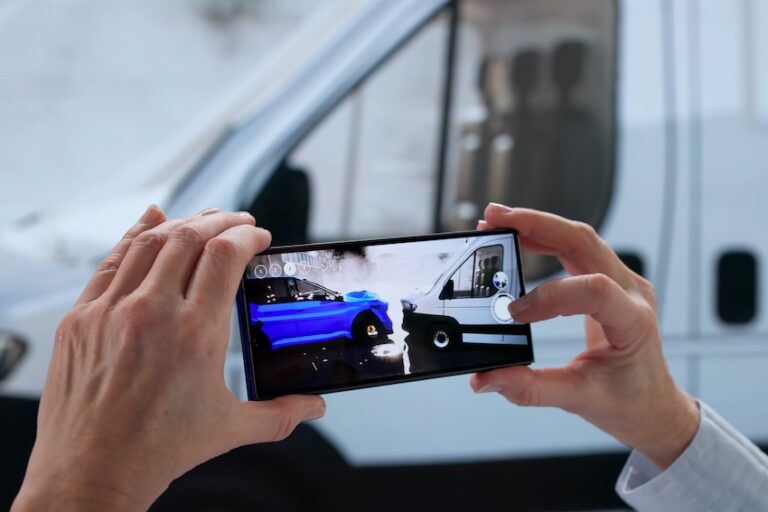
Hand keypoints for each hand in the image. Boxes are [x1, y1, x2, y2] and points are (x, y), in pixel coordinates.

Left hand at [12, 206, 324, 511]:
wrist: (91, 472)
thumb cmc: (158, 450)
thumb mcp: (230, 428)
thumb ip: (281, 413)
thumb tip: (315, 407)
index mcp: (196, 334)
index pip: (225, 256)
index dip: (246, 236)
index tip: (258, 237)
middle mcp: (153, 313)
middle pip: (190, 238)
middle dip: (221, 222)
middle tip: (238, 221)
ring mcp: (111, 311)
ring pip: (150, 242)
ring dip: (182, 223)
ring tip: (203, 220)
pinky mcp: (81, 318)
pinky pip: (111, 261)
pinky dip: (133, 234)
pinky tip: (150, 220)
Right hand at [471, 203, 698, 468]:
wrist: (656, 407)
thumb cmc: (629, 403)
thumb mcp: (579, 399)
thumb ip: (530, 388)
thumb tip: (485, 378)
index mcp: (633, 320)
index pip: (592, 290)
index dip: (548, 296)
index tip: (514, 313)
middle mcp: (633, 292)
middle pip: (583, 240)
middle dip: (536, 225)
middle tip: (493, 219)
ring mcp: (624, 282)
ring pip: (579, 237)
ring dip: (537, 225)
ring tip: (497, 222)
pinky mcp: (610, 281)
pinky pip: (577, 248)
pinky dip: (545, 237)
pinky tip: (519, 236)